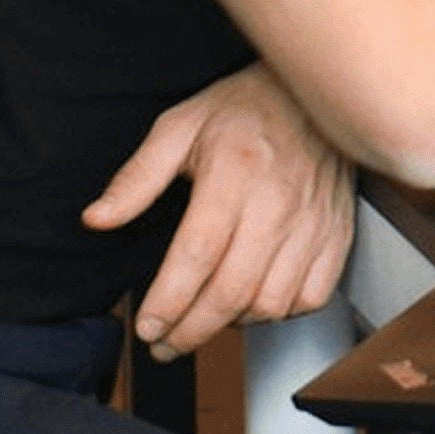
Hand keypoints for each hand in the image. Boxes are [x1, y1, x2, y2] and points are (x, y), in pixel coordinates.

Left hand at [85, 59, 354, 362]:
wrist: (316, 89)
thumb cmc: (243, 108)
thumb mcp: (179, 126)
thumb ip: (137, 177)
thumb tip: (97, 219)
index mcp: (235, 173)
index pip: (197, 256)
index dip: (168, 302)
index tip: (146, 326)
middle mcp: (278, 203)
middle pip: (232, 292)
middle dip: (190, 331)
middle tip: (163, 344)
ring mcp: (314, 222)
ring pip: (272, 303)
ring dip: (232, 325)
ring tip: (205, 321)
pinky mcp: (337, 233)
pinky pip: (311, 296)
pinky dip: (281, 313)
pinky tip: (254, 303)